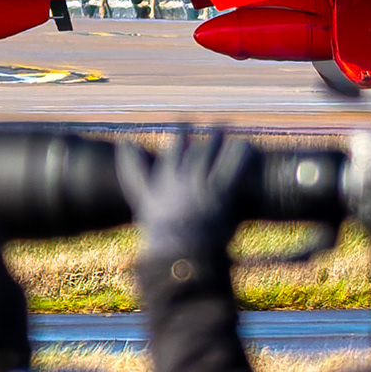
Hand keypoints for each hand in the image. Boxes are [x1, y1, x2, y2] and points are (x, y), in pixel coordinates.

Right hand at [117, 129, 249, 271]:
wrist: (176, 250)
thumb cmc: (159, 227)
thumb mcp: (141, 196)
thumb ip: (132, 168)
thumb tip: (124, 142)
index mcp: (166, 176)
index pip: (174, 146)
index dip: (181, 131)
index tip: (184, 121)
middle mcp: (184, 175)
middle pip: (198, 148)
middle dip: (209, 135)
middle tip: (218, 122)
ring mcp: (203, 182)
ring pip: (214, 151)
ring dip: (222, 137)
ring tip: (230, 128)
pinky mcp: (222, 193)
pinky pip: (233, 166)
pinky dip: (240, 153)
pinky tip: (245, 144)